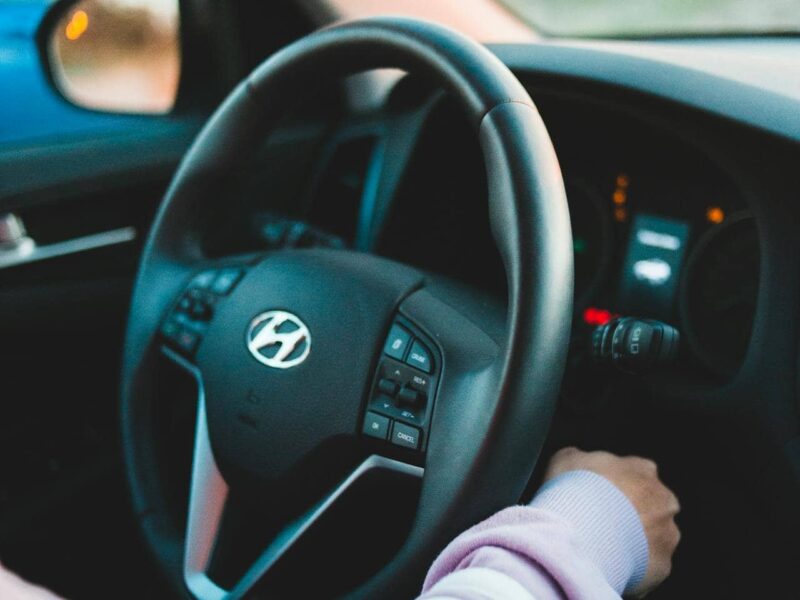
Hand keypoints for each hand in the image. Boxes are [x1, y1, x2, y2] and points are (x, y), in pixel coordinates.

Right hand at [545, 447, 680, 596]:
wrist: (580, 532)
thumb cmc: (574, 492)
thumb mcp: (567, 459)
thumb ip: (581, 458)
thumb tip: (577, 461)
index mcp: (642, 470)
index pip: (637, 474)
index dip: (617, 486)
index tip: (600, 495)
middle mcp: (662, 500)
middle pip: (652, 505)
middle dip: (632, 514)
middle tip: (602, 522)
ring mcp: (666, 533)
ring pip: (654, 537)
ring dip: (635, 541)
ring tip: (604, 545)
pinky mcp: (662, 564)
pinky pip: (648, 567)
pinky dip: (633, 567)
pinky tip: (609, 563)